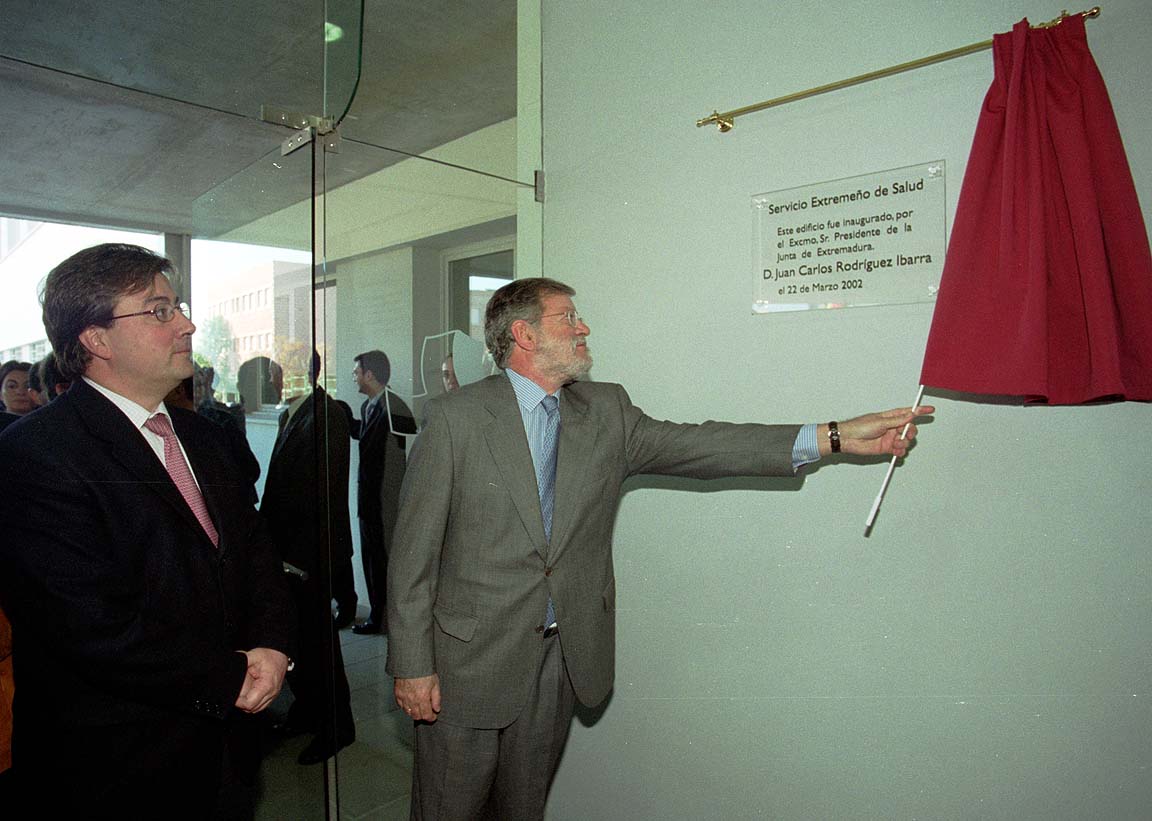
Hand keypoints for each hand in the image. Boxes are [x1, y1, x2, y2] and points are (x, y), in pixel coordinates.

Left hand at [234, 648, 289, 712]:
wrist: (280, 654)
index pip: (249, 704)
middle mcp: (271, 693)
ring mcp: (273, 695)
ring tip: (243, 693)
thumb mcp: (253, 655)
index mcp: (267, 685)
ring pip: (256, 709)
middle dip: (242, 703)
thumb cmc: (269, 655)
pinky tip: (249, 693)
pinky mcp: (272, 695)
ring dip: (247, 704)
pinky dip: (253, 702)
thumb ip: (242, 662)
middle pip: (252, 709)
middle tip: (237, 693)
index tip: (233, 695)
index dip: (238, 702)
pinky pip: (261, 705)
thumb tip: (230, 666)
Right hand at [394, 674, 440, 722]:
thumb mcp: (435, 683)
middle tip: (427, 713)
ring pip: (408, 712)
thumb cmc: (424, 670)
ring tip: (419, 708)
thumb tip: (437, 709)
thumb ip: (436, 698)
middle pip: (416, 716)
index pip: (426, 715)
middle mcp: (412, 700)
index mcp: (422, 698)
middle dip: (423, 716)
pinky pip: (401, 705)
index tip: (433, 716)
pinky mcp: (397, 693)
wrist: (411, 661)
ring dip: (414, 712)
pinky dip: (405, 707)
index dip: (431, 718)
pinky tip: (410, 703)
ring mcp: (403, 697)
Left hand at [819, 405, 933, 457]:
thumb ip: (897, 420)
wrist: (848, 439)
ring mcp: (889, 438)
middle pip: (910, 429)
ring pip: (905, 441)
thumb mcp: (881, 422)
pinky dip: (900, 451)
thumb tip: (911, 414)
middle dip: (911, 432)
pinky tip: (896, 451)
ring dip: (904, 443)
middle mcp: (891, 427)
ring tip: (895, 444)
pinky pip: (899, 450)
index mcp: (890, 417)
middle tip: (906, 434)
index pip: (908, 413)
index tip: (931, 410)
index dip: (920, 411)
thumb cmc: (860, 426)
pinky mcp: (886, 448)